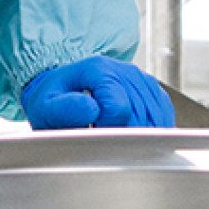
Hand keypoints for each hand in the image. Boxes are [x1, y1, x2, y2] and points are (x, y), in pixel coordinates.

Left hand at [21, 56, 172, 129]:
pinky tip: (130, 136)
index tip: (91, 133)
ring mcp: (142, 80)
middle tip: (100, 140)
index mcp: (98, 69)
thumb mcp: (45, 107)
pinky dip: (150, 133)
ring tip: (111, 136)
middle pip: (139, 116)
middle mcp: (125, 71)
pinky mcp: (153, 92)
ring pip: (155, 119)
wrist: (62, 93)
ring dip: (137, 138)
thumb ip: (65, 109)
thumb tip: (92, 109)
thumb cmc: (53, 103)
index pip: (118, 109)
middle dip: (121, 136)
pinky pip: (163, 117)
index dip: (106, 130)